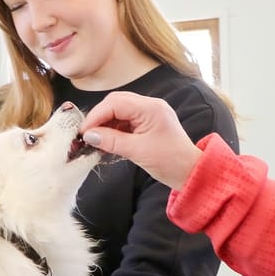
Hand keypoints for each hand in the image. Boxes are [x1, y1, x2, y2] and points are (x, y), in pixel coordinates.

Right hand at [80, 92, 202, 189]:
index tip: (84, 132)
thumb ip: (111, 141)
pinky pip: (125, 120)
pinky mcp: (147, 123)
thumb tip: (89, 135)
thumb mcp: (137, 152)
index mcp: (151, 108)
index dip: (96, 116)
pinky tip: (106, 142)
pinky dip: (113, 130)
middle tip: (87, 135)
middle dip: (99, 118)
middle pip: (116, 103)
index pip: (115, 103)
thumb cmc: (170, 162)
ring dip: (105, 124)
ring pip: (118, 111)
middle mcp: (150, 106)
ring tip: (95, 141)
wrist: (190, 173)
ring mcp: (149, 114)